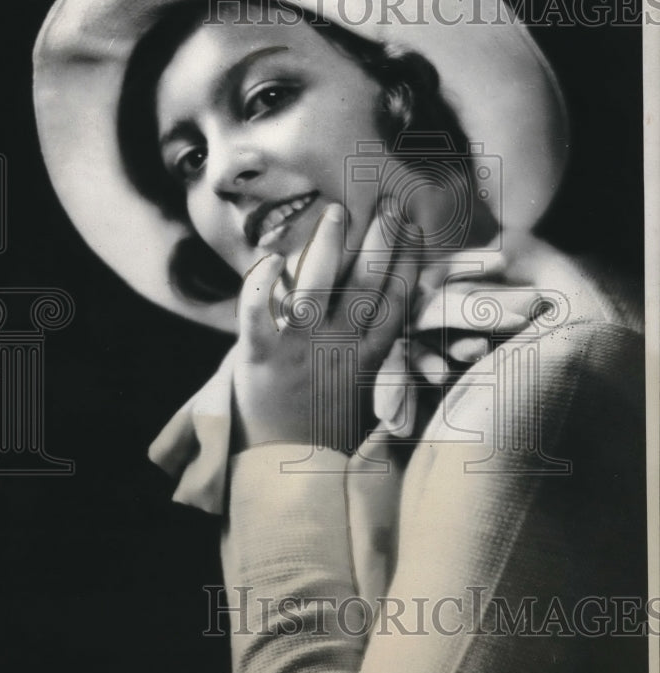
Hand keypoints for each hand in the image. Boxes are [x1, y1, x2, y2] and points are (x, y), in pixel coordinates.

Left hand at [231, 203, 417, 451]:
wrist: (288, 469)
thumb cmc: (328, 426)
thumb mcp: (367, 390)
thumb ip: (380, 352)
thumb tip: (400, 317)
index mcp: (371, 356)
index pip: (397, 299)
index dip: (408, 259)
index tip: (414, 226)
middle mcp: (341, 348)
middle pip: (367, 286)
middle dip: (381, 241)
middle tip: (388, 203)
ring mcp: (302, 351)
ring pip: (318, 290)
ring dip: (328, 249)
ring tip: (336, 212)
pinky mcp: (261, 358)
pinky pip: (258, 317)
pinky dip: (261, 287)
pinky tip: (270, 257)